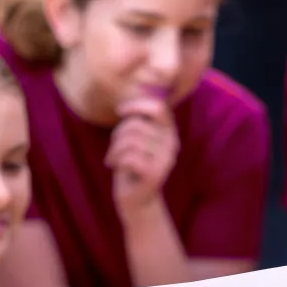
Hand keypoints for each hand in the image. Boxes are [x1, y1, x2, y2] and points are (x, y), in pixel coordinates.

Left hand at [106, 97, 178, 213]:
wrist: (136, 198)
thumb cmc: (132, 163)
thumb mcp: (136, 137)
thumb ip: (139, 118)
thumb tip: (139, 88)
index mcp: (169, 131)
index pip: (158, 108)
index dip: (137, 106)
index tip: (121, 111)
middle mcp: (172, 144)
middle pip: (137, 125)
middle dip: (118, 134)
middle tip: (115, 148)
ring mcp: (166, 160)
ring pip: (131, 141)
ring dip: (115, 149)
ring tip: (114, 158)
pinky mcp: (155, 174)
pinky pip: (130, 157)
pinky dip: (117, 160)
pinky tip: (115, 167)